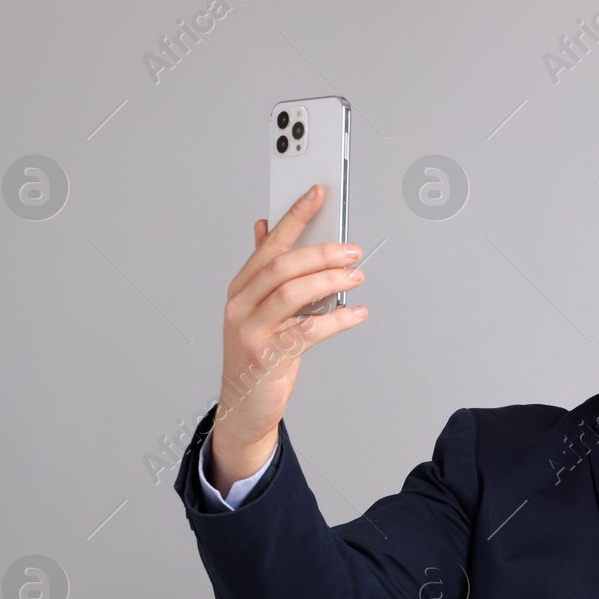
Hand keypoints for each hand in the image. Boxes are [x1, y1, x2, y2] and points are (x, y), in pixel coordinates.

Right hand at [208, 184, 366, 493]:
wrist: (244, 405)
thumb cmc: (258, 352)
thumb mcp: (257, 308)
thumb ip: (264, 270)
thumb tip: (265, 227)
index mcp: (240, 287)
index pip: (269, 243)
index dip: (294, 216)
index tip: (318, 192)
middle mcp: (240, 305)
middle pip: (283, 267)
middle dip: (322, 252)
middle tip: (353, 249)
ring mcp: (250, 331)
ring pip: (292, 294)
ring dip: (330, 281)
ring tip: (357, 276)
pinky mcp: (267, 357)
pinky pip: (307, 332)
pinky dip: (336, 320)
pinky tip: (357, 312)